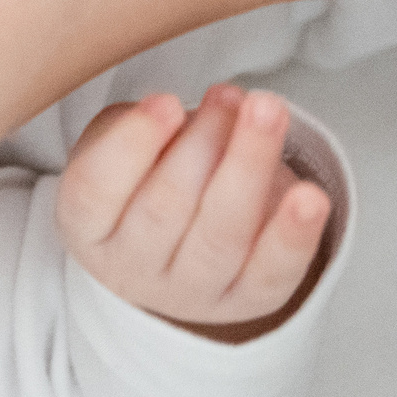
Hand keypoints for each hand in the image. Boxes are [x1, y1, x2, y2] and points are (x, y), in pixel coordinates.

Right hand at [56, 86, 329, 335]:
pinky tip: (310, 197)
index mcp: (86, 226)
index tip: (167, 101)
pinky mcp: (247, 301)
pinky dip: (294, 235)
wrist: (168, 250)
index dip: (132, 144)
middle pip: (165, 209)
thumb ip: (141, 125)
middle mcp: (132, 267)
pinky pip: (272, 273)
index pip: (96, 190)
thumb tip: (203, 111)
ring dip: (249, 169)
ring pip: (221, 236)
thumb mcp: (116, 144)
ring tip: (267, 111)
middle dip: (203, 144)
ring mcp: (190, 291)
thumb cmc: (140, 181)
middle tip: (229, 96)